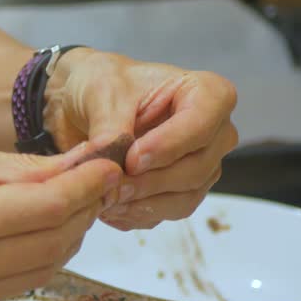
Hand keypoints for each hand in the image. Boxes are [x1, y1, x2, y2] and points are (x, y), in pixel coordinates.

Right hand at [0, 142, 122, 300]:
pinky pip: (20, 284)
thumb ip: (25, 170)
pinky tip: (35, 232)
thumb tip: (82, 168)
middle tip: (94, 184)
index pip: (53, 206)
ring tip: (67, 206)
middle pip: (57, 242)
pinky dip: (39, 258)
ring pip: (46, 268)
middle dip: (84, 211)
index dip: (90, 186)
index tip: (110, 167)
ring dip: (67, 237)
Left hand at [43, 48, 237, 230]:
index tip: (132, 159)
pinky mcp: (182, 191)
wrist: (85, 106)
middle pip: (196, 168)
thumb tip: (111, 163)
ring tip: (105, 198)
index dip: (168, 147)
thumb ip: (110, 127)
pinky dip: (136, 214)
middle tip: (110, 185)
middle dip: (150, 182)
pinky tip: (108, 207)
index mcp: (208, 94)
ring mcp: (202, 165)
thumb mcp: (101, 93)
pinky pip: (166, 213)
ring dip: (142, 203)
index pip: (202, 125)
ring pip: (185, 198)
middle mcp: (214, 133)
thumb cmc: (104, 85)